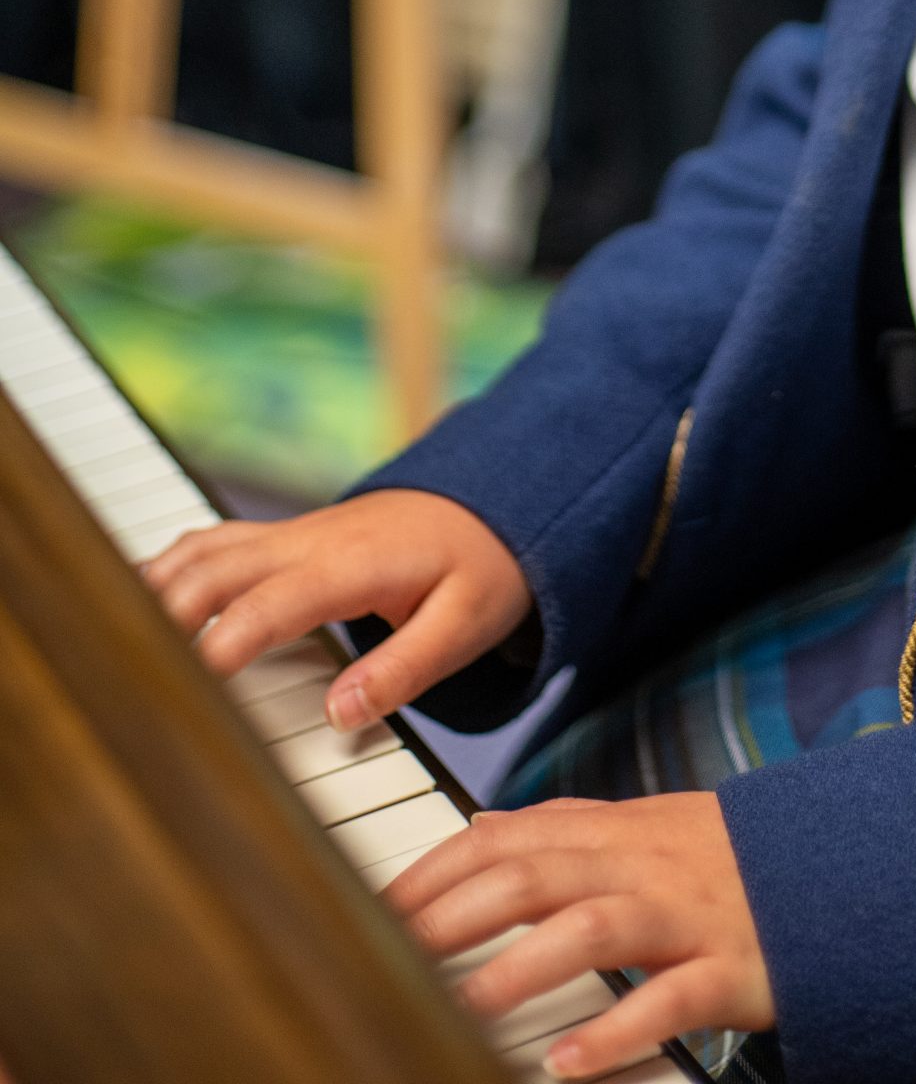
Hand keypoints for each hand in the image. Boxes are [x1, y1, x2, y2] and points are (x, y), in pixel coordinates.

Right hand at [142, 490, 532, 727]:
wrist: (496, 505)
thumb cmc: (482, 568)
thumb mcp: (467, 624)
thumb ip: (405, 669)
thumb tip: (338, 715)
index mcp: (354, 564)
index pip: (273, 602)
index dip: (224, 641)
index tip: (188, 685)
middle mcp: (312, 542)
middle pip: (217, 567)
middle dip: (164, 612)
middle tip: (127, 670)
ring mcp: (296, 534)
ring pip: (207, 547)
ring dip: (158, 585)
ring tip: (114, 637)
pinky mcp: (288, 538)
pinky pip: (217, 543)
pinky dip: (173, 567)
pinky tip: (142, 599)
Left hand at [385, 793, 776, 1076]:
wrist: (844, 868)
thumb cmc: (729, 861)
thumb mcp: (646, 828)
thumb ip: (565, 828)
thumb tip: (481, 825)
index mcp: (617, 833)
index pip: (507, 836)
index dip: (435, 869)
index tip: (373, 907)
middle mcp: (643, 866)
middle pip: (535, 873)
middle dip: (454, 913)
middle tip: (387, 953)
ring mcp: (688, 916)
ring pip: (594, 928)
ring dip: (523, 967)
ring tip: (463, 1007)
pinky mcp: (731, 969)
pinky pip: (670, 997)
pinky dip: (617, 1027)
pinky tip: (569, 1062)